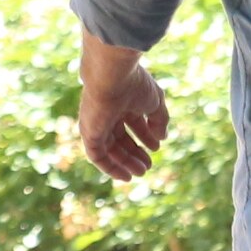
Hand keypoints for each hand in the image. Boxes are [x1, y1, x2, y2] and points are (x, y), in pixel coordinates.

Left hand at [79, 59, 169, 182]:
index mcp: (123, 101)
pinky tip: (124, 176)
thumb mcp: (155, 102)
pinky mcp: (89, 133)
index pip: (132, 122)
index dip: (145, 136)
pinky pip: (97, 156)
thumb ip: (160, 119)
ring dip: (125, 162)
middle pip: (120, 138)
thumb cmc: (134, 84)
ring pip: (109, 149)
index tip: (157, 148)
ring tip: (141, 172)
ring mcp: (96, 123)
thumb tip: (162, 138)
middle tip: (148, 167)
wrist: (112, 75)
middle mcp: (107, 113)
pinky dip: (110, 167)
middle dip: (134, 153)